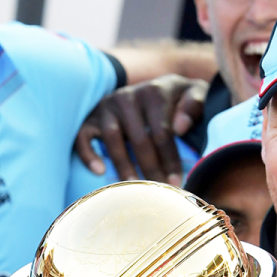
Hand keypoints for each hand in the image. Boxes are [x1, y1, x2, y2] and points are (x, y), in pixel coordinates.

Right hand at [74, 74, 208, 184]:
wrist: (159, 85)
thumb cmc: (179, 98)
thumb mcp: (194, 93)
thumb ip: (194, 105)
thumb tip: (180, 128)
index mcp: (155, 92)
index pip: (162, 132)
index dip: (170, 159)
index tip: (176, 182)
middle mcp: (128, 96)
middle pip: (139, 139)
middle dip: (150, 169)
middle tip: (158, 191)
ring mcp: (108, 105)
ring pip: (112, 138)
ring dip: (123, 166)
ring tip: (134, 187)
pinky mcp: (92, 116)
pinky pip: (83, 136)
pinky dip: (88, 154)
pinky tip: (100, 171)